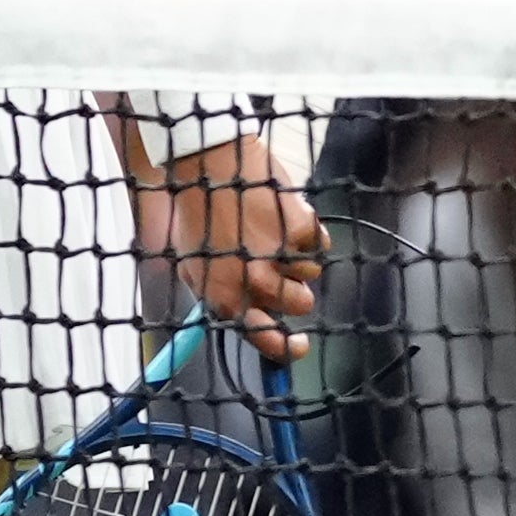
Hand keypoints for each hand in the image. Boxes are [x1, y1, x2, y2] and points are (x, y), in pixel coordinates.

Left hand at [156, 128, 324, 360]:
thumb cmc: (197, 217)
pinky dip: (307, 231)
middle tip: (276, 263)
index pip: (266, 340)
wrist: (206, 166)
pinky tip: (282, 215)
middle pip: (300, 304)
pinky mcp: (301, 230)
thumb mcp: (195, 267)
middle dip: (293, 287)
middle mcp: (254, 284)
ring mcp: (281, 257)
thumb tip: (255, 325)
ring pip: (311, 274)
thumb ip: (224, 298)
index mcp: (226, 298)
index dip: (287, 348)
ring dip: (297, 257)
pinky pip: (320, 243)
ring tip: (270, 231)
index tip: (300, 346)